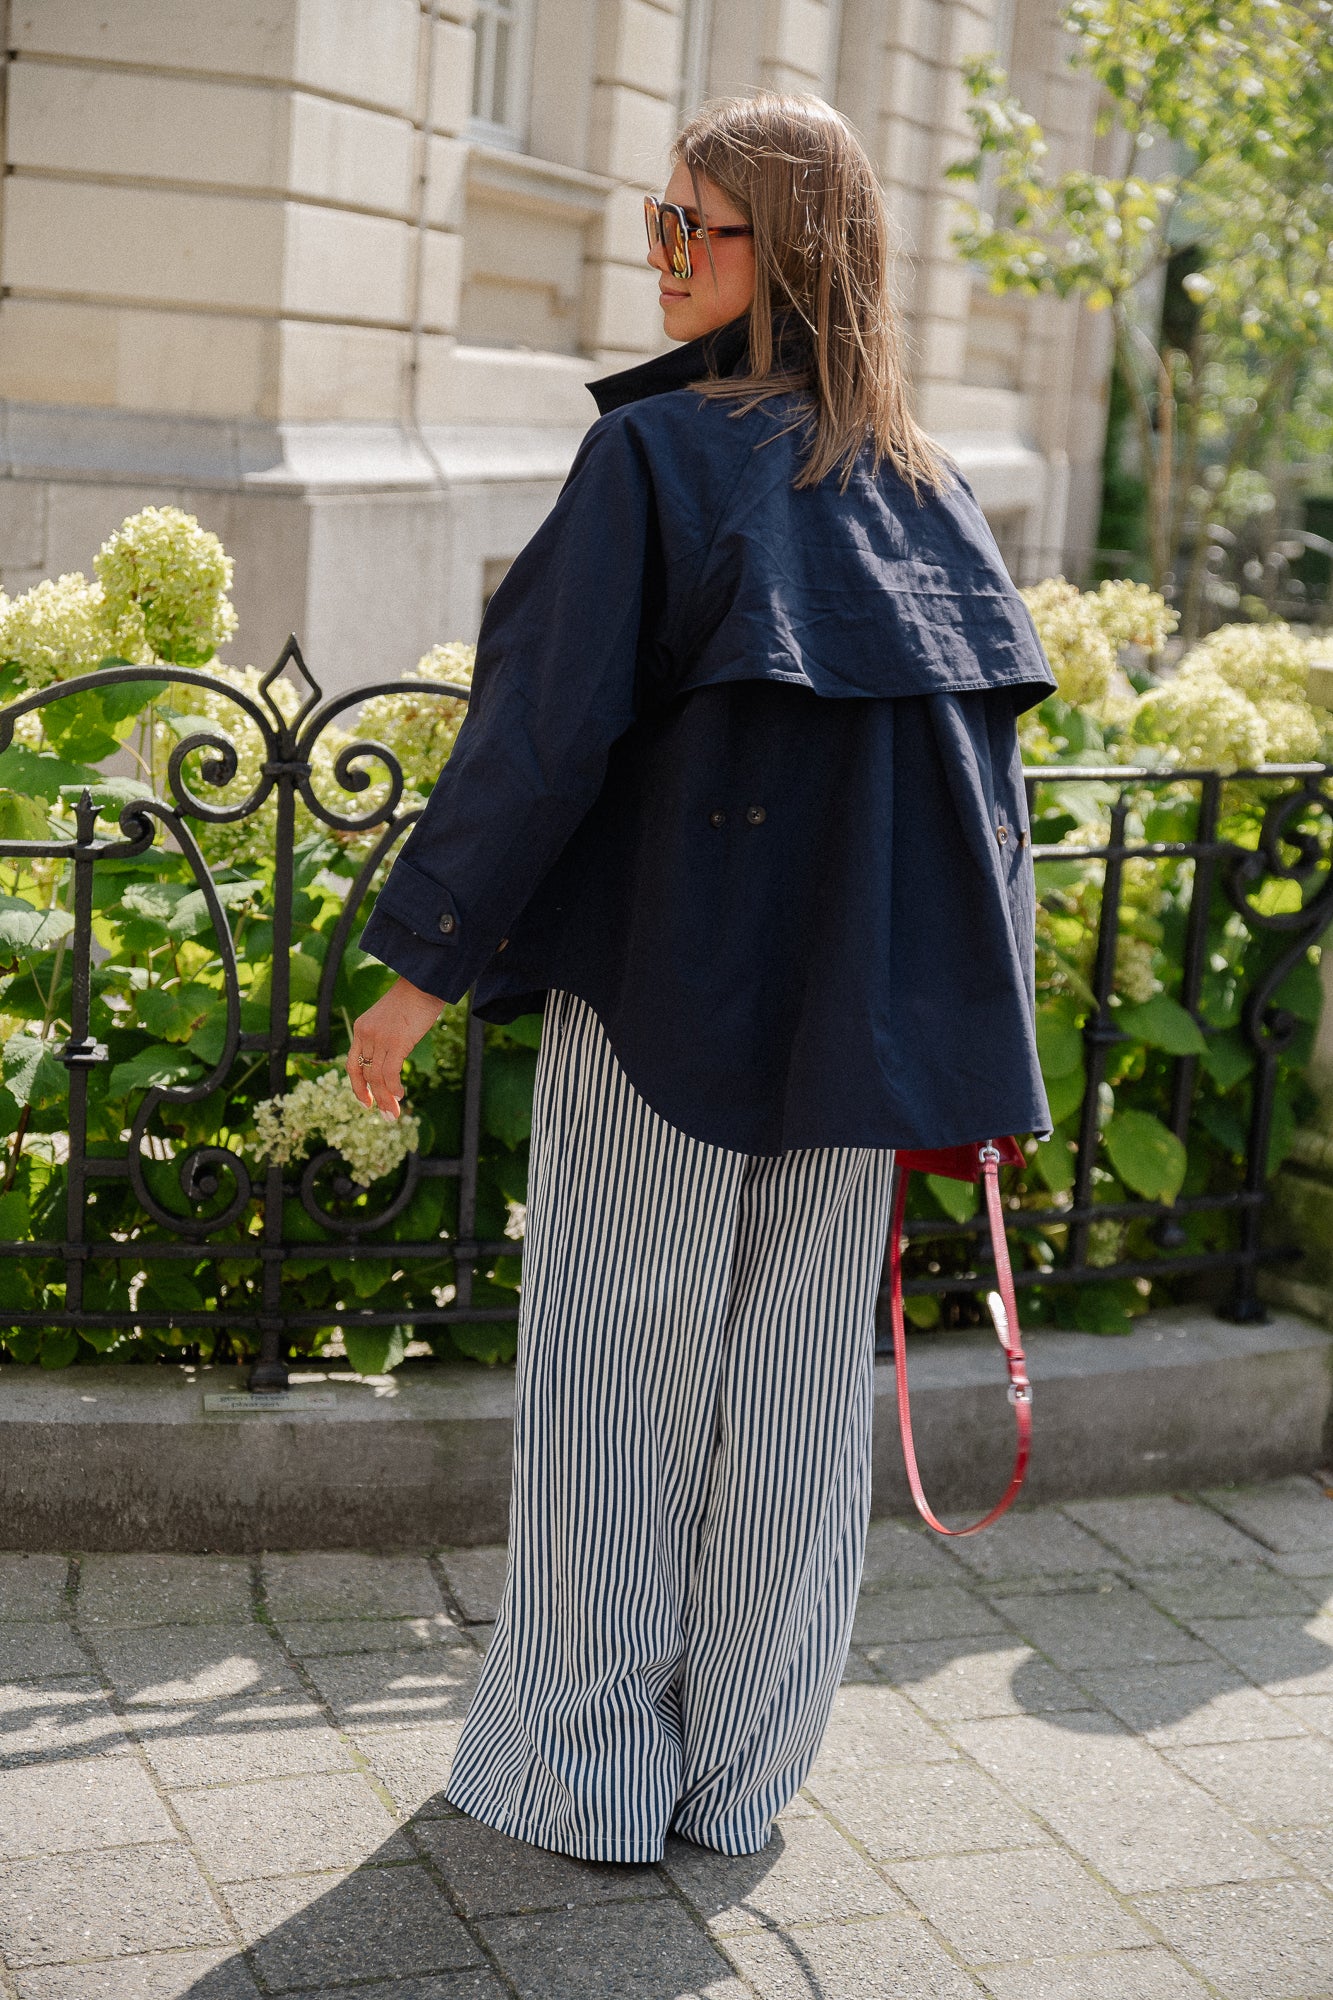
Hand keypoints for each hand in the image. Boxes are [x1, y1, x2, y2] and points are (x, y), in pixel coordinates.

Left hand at [347, 977, 444, 1116]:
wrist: (424, 981)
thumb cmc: (413, 998)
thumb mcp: (391, 1017)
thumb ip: (386, 1036)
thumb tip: (393, 1057)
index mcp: (361, 1028)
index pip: (352, 1064)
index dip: (357, 1086)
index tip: (366, 1102)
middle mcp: (366, 1034)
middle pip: (366, 1075)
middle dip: (375, 1098)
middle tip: (387, 1116)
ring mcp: (380, 1038)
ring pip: (378, 1078)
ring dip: (386, 1100)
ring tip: (394, 1114)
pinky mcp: (397, 1041)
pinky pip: (390, 1072)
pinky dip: (394, 1087)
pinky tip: (400, 1095)